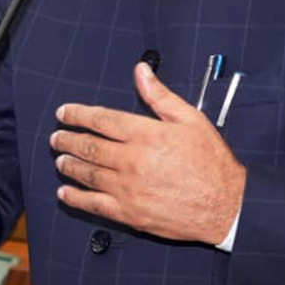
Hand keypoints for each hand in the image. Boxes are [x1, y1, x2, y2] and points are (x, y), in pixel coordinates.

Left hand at [50, 62, 245, 244]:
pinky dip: (75, 198)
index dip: (77, 114)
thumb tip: (141, 71)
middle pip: (88, 146)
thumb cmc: (212, 163)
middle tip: (56, 137)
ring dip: (69, 165)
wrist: (228, 206)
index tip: (64, 113)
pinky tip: (65, 193)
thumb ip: (160, 96)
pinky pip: (94, 205)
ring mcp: (128, 189)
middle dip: (67, 139)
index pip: (101, 119)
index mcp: (145, 135)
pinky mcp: (130, 213)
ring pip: (87, 174)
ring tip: (60, 159)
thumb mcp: (191, 119)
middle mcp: (132, 160)